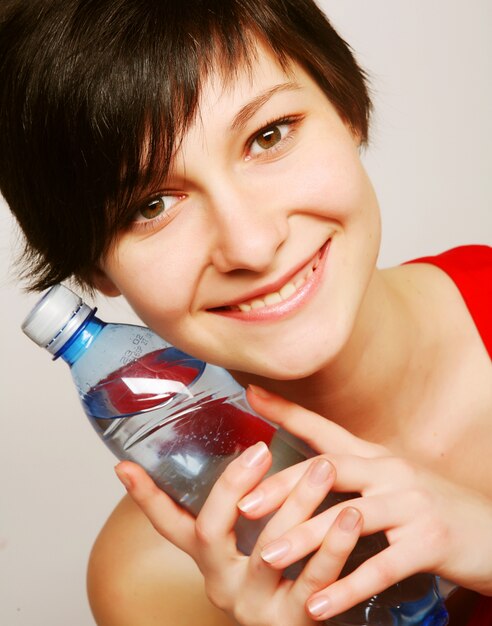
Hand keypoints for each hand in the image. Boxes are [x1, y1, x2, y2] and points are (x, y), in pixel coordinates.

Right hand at [114, 441, 362, 625]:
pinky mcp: (292, 622)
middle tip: (262, 448)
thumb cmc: (281, 574)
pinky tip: (350, 516)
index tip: (124, 466)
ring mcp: (253, 604)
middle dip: (234, 486)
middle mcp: (220, 582)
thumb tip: (237, 456)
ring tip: (324, 467)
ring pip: (269, 550)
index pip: (168, 524)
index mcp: (208, 558)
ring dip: (297, 505)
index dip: (145, 497)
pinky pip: (313, 581)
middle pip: (213, 530)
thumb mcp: (252, 542)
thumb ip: (243, 507)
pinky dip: (333, 547)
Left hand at [239, 386, 491, 620]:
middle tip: (244, 505)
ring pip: (349, 519)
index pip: (325, 430)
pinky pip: (382, 566)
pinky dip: (347, 586)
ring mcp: (411, 504)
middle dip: (284, 487)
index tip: (251, 394)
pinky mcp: (430, 542)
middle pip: (329, 471)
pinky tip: (318, 604)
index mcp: (375, 456)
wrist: (491, 529)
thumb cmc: (427, 503)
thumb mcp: (388, 476)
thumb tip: (307, 464)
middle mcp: (390, 471)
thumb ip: (348, 468)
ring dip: (306, 540)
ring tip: (268, 559)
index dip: (288, 411)